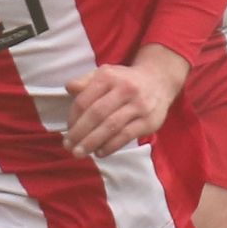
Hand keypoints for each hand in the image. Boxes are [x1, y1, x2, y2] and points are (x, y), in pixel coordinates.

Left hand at [65, 50, 183, 157]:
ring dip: (92, 142)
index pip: (85, 100)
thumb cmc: (125, 81)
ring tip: (80, 153)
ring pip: (111, 126)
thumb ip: (86, 81)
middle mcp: (125, 89)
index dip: (73, 118)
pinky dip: (110, 146)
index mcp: (109, 77)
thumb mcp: (105, 74)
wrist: (159, 81)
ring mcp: (139, 106)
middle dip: (80, 133)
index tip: (67, 131)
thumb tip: (69, 88)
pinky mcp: (149, 121)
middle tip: (68, 147)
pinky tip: (99, 152)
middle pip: (97, 114)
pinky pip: (126, 136)